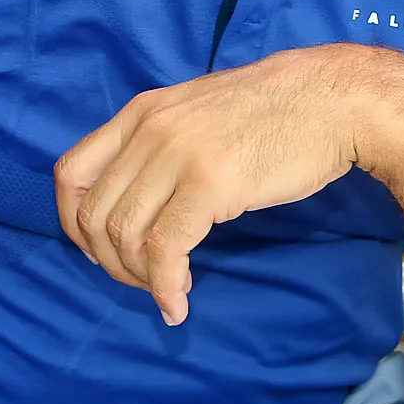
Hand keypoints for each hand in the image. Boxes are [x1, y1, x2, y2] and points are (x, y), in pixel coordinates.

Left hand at [54, 44, 384, 325]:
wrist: (332, 100)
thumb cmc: (275, 113)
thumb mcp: (197, 113)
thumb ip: (161, 144)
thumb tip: (138, 201)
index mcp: (141, 112)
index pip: (70, 173)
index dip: (74, 223)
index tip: (101, 250)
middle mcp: (149, 130)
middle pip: (93, 214)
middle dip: (110, 262)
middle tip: (143, 280)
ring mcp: (178, 154)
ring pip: (124, 236)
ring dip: (140, 278)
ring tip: (171, 290)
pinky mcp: (210, 183)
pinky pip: (166, 250)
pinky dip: (165, 287)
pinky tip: (180, 303)